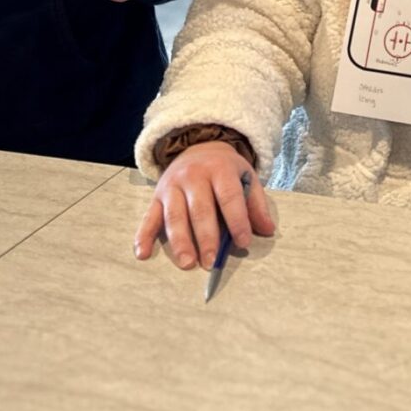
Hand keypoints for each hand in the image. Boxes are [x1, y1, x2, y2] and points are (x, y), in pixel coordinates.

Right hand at [134, 141, 274, 269]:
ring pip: (174, 216)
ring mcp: (172, 186)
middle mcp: (193, 176)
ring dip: (180, 242)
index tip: (243, 243)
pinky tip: (142, 254)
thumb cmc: (225, 169)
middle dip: (206, 237)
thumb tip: (268, 230)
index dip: (237, 220)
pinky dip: (143, 236)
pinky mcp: (156, 196)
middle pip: (200, 209)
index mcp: (219, 169)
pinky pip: (148, 217)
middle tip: (211, 262)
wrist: (197, 146)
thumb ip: (256, 204)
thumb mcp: (246, 177)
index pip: (229, 197)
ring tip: (188, 263)